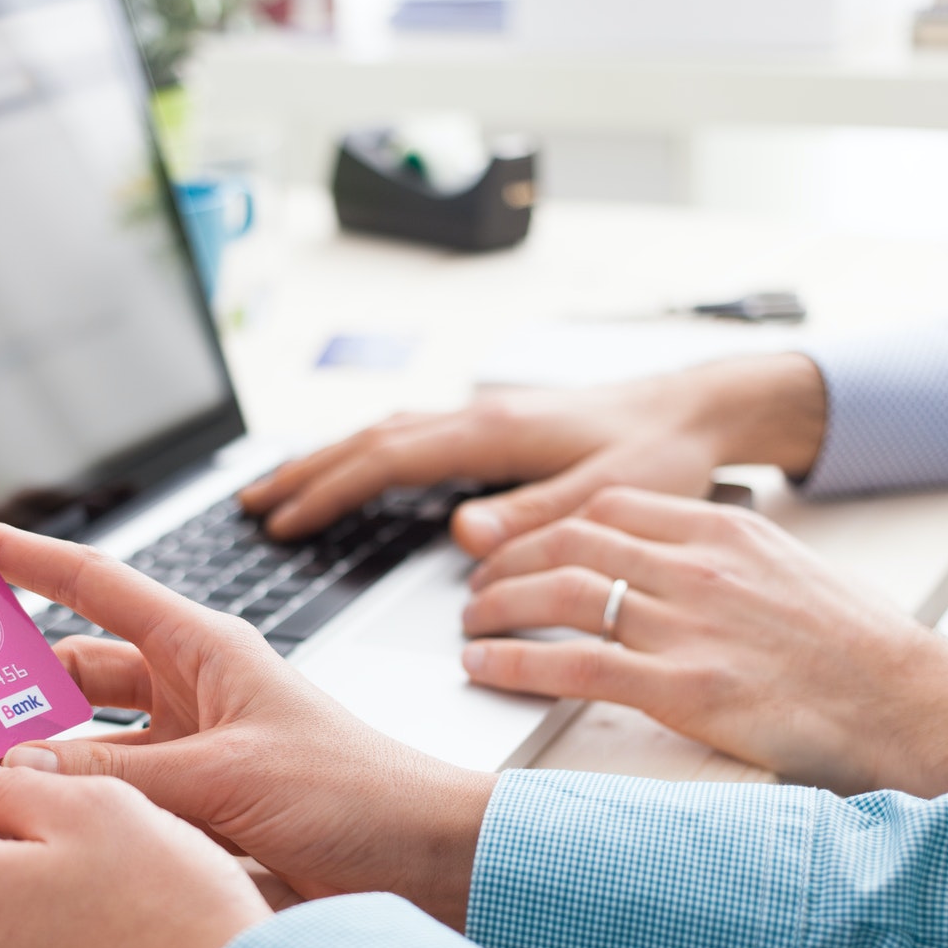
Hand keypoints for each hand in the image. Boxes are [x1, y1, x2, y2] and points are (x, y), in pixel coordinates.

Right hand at [0, 511, 496, 927]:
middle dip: (2, 680)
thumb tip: (11, 772)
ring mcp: (188, 754)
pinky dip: (66, 812)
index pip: (86, 584)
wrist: (431, 866)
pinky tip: (19, 832)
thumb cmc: (358, 795)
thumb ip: (117, 775)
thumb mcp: (227, 776)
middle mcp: (188, 693)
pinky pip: (109, 800)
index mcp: (202, 650)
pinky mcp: (193, 814)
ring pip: (79, 743)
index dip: (10, 555)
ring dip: (27, 757)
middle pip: (68, 670)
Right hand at [238, 353, 826, 553]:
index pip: (387, 460)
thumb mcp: (606, 497)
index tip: (281, 521)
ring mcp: (484, 419)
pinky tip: (356, 473)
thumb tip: (463, 538)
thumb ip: (534, 519)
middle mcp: (479, 417)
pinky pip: (410, 439)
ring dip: (328, 460)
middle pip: (368, 440)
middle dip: (304, 472)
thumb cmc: (662, 453)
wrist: (699, 409)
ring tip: (280, 490)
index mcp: (494, 434)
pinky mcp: (496, 429)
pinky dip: (366, 455)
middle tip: (248, 505)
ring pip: (384, 434)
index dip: (328, 491)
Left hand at [458, 488, 947, 796]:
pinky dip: (515, 663)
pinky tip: (486, 669)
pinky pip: (574, 665)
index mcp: (724, 531)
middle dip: (508, 564)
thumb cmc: (862, 652)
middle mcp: (699, 567)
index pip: (607, 506)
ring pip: (561, 593)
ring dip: (498, 609)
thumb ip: (723, 562)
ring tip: (471, 627)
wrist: (915, 704)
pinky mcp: (685, 688)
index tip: (520, 548)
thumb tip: (667, 570)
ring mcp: (689, 625)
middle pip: (569, 541)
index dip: (547, 526)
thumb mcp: (790, 573)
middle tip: (478, 590)